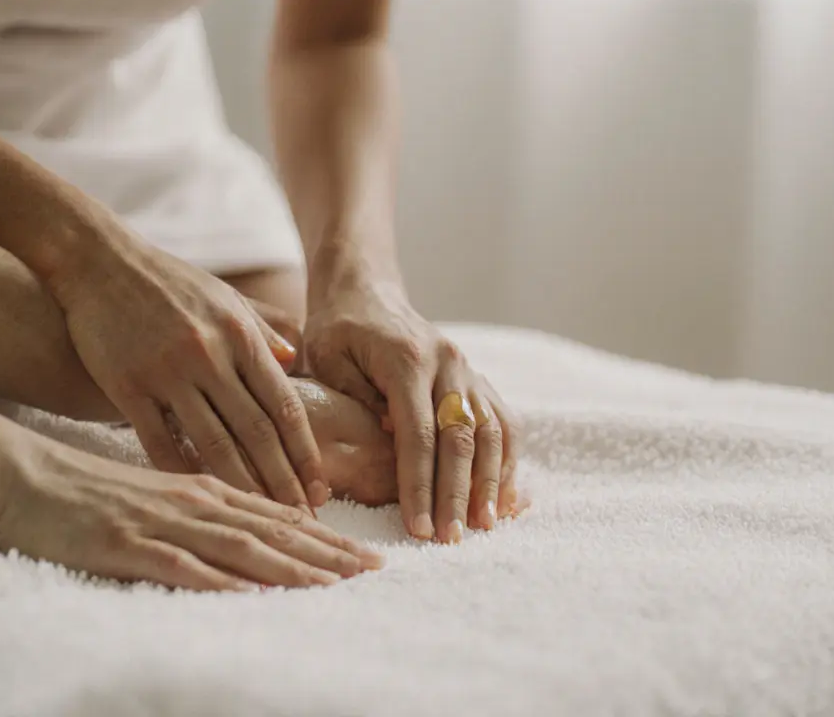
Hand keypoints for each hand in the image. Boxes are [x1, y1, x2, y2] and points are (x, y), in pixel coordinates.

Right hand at [0, 424, 382, 590]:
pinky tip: (254, 593)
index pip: (278, 512)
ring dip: (293, 567)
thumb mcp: (152, 479)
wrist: (12, 472)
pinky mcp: (126, 543)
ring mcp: (162, 521)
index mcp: (202, 483)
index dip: (326, 536)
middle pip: (274, 528)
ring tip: (335, 586)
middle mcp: (193, 499)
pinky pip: (184, 565)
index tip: (365, 555)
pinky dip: (224, 580)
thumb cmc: (80, 481)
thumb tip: (240, 498)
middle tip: (373, 572)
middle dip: (328, 553)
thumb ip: (200, 487)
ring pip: (242, 544)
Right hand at [47, 228, 326, 513]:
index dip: (306, 453)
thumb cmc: (167, 280)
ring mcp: (170, 372)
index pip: (286, 406)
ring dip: (243, 488)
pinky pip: (159, 441)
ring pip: (215, 443)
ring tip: (260, 521)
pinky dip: (181, 474)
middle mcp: (212, 356)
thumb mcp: (225, 297)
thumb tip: (294, 361)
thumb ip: (261, 331)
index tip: (320, 490)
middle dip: (284, 481)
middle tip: (302, 520)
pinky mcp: (128, 385)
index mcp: (241, 336)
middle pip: (259, 432)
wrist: (98, 260)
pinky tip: (199, 502)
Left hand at [303, 281, 524, 542]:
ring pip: (493, 431)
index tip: (418, 528)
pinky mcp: (478, 379)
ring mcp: (469, 370)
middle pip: (461, 438)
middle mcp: (448, 363)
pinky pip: (503, 423)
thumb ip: (355, 398)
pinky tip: (503, 499)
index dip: (420, 485)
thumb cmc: (336, 332)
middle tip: (450, 539)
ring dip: (490, 483)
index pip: (419, 433)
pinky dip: (508, 462)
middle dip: (458, 494)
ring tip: (483, 527)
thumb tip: (390, 442)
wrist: (366, 293)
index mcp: (407, 359)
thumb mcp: (326, 358)